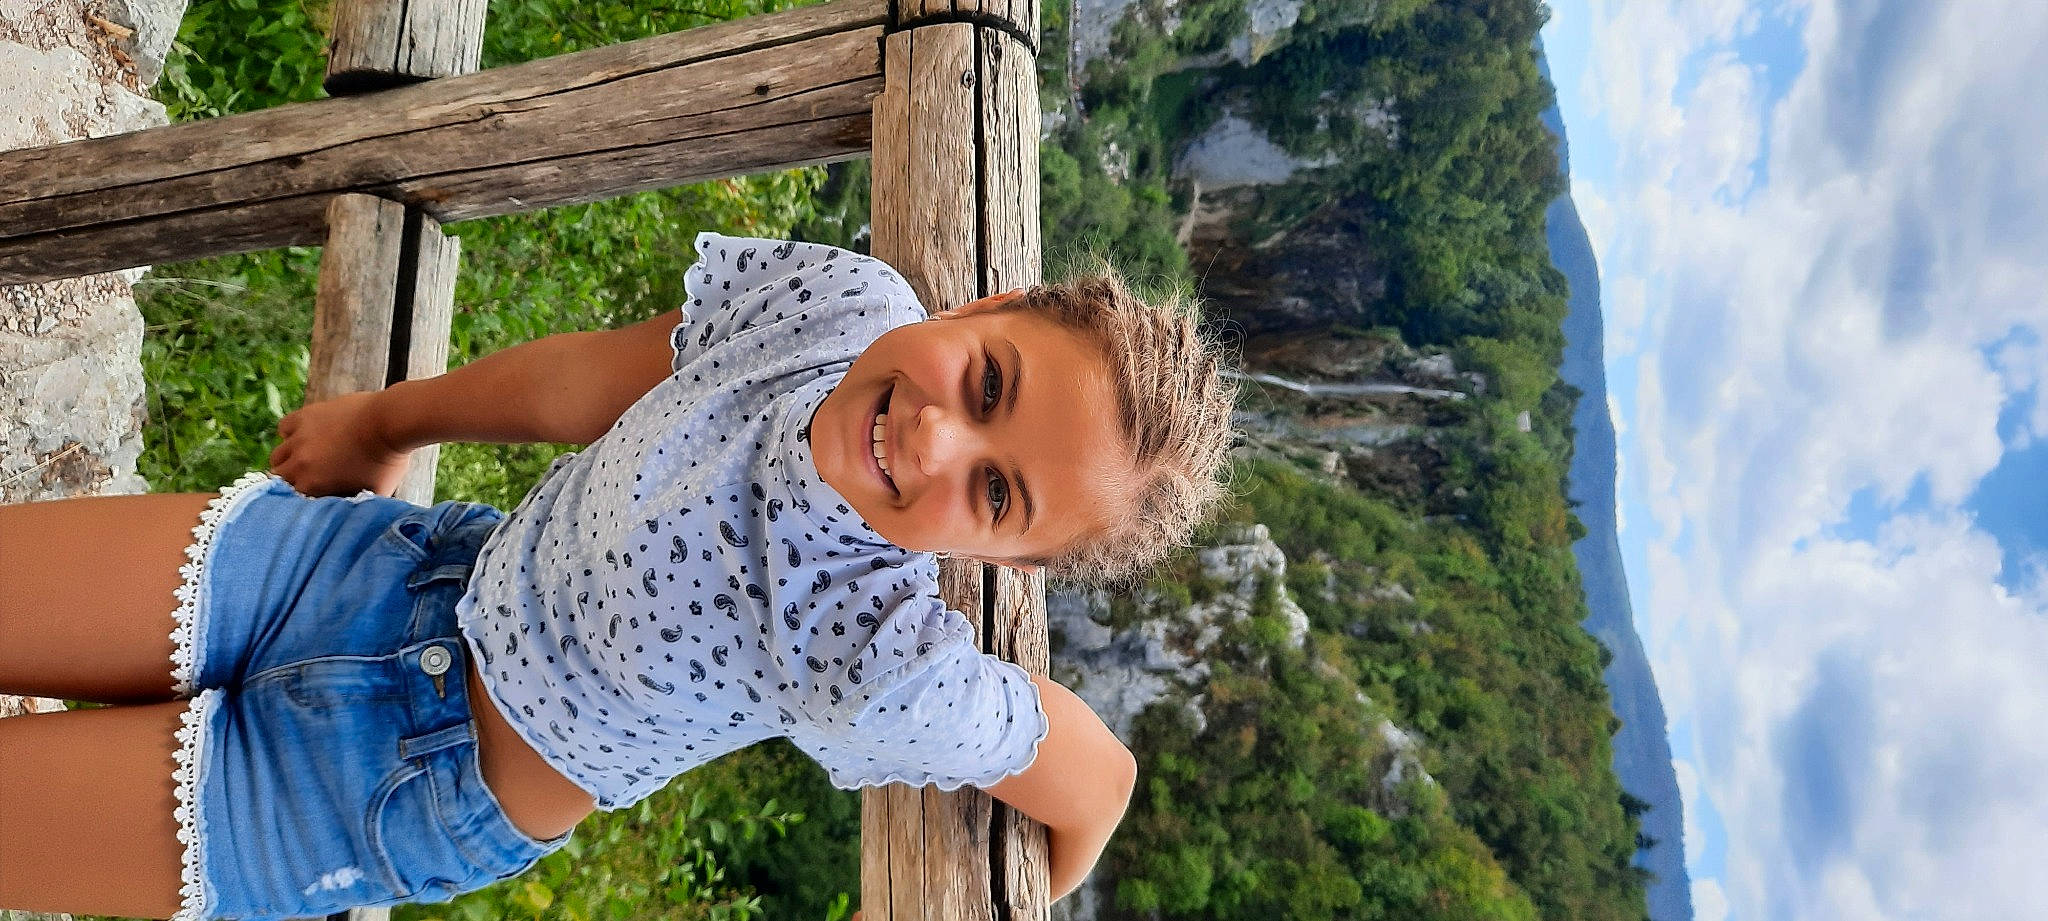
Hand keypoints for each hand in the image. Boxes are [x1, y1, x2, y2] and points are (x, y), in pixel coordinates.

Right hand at [269, 391, 410, 496]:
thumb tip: (344, 513)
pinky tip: (306, 437)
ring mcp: (298, 438)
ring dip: (288, 460)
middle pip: (278, 478)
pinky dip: (291, 434)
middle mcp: (299, 463)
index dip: (299, 498)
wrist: (389, 423)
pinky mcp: (303, 417)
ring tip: (306, 459)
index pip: (290, 499)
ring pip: (277, 455)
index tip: (308, 496)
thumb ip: (352, 506)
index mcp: (312, 485)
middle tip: (308, 478)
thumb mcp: (373, 494)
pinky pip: (284, 429)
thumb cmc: (386, 461)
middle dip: (291, 481)